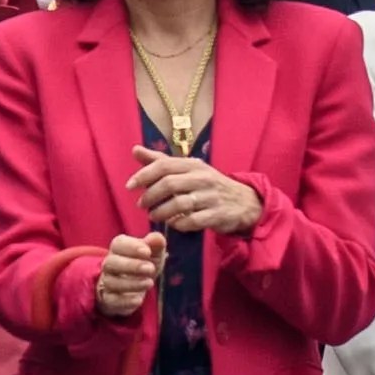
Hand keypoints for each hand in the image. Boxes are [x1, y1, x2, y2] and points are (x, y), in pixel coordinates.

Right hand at [89, 229, 166, 322]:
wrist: (132, 289)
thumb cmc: (143, 265)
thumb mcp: (153, 254)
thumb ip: (156, 244)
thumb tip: (157, 238)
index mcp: (119, 249)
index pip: (118, 244)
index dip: (132, 247)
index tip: (147, 251)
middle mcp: (109, 264)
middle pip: (111, 262)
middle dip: (131, 265)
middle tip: (150, 268)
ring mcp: (107, 282)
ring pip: (112, 282)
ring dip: (131, 283)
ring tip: (150, 283)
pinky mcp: (109, 299)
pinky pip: (112, 300)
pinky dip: (125, 301)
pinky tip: (138, 300)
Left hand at [129, 152, 261, 237]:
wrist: (244, 201)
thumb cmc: (208, 184)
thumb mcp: (188, 169)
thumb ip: (160, 161)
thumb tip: (135, 150)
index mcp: (193, 164)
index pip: (163, 165)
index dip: (143, 175)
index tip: (129, 186)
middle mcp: (203, 178)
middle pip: (169, 184)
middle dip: (150, 196)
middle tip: (141, 205)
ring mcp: (211, 197)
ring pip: (179, 204)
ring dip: (161, 212)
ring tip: (153, 216)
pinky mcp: (217, 215)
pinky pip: (192, 221)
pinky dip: (178, 224)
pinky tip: (173, 224)